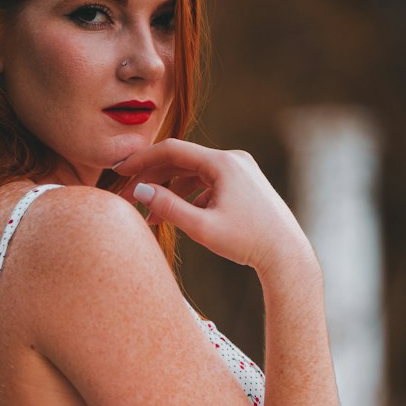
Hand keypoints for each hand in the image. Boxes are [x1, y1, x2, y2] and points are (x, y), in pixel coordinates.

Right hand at [112, 138, 310, 275]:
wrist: (287, 255)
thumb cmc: (247, 242)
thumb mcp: (201, 228)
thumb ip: (168, 208)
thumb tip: (140, 191)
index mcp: (222, 163)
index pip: (171, 150)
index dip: (141, 160)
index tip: (119, 172)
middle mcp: (233, 159)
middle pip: (181, 160)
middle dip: (152, 178)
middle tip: (128, 197)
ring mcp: (240, 170)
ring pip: (193, 172)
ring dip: (169, 190)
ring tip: (150, 215)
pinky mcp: (244, 183)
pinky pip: (208, 182)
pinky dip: (189, 196)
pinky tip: (179, 216)